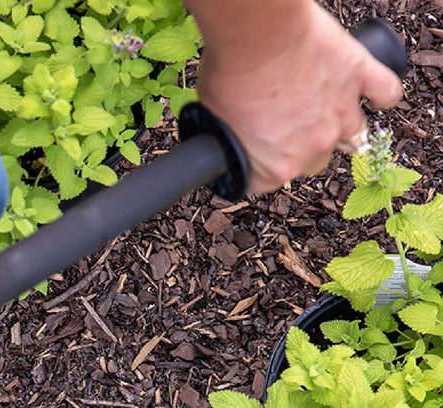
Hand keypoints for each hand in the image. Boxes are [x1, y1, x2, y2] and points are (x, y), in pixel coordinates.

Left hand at [189, 0, 402, 193]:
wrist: (257, 33)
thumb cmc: (231, 73)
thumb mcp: (216, 119)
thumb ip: (229, 139)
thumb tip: (221, 143)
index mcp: (277, 166)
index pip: (271, 181)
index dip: (262, 164)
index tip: (259, 150)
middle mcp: (314, 147)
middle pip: (314, 160)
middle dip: (303, 146)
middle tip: (289, 122)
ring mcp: (341, 112)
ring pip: (353, 134)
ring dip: (341, 125)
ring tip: (326, 107)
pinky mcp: (359, 76)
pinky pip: (385, 93)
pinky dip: (382, 94)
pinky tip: (371, 93)